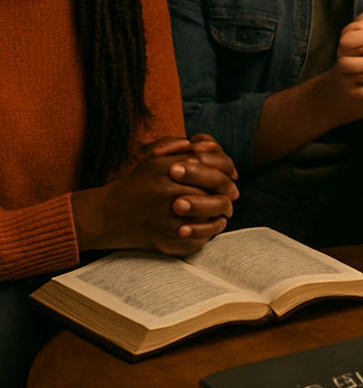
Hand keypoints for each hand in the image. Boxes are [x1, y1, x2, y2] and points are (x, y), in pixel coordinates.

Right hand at [72, 137, 234, 255]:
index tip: (231, 176)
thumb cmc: (133, 185)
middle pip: (218, 194)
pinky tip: (210, 226)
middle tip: (232, 195)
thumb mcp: (154, 160)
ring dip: (222, 214)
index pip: (216, 169)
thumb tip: (209, 146)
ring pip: (213, 218)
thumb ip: (181, 149)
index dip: (228, 172)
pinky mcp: (168, 241)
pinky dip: (209, 233)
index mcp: (172, 171)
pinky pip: (200, 239)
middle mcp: (173, 194)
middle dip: (229, 194)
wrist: (104, 216)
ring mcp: (171, 221)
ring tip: (224, 212)